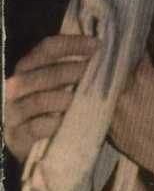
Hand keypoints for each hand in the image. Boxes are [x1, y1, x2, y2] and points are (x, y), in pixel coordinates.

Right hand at [5, 35, 99, 163]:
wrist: (48, 146)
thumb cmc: (63, 106)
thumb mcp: (70, 83)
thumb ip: (81, 66)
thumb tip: (104, 50)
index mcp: (29, 67)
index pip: (47, 48)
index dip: (72, 44)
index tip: (97, 45)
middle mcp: (16, 86)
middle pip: (41, 74)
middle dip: (70, 71)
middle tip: (93, 74)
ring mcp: (13, 113)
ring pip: (38, 100)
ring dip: (64, 98)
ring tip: (83, 100)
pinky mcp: (16, 137)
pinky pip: (35, 128)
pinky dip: (54, 123)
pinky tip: (68, 121)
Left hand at [110, 33, 153, 189]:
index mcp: (142, 78)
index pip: (135, 53)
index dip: (144, 50)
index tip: (150, 50)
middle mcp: (121, 96)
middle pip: (119, 71)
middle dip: (128, 66)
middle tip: (142, 67)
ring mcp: (113, 118)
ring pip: (111, 92)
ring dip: (119, 85)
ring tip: (137, 88)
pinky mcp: (113, 136)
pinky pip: (109, 112)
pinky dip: (117, 106)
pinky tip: (133, 108)